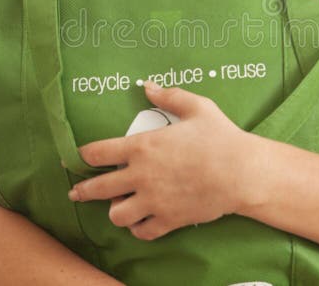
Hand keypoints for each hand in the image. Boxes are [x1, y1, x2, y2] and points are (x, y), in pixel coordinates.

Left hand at [69, 81, 253, 239]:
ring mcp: (154, 200)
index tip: (81, 156)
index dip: (84, 155)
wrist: (242, 172)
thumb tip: (148, 86)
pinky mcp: (169, 219)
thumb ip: (169, 96)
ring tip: (119, 205)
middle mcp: (141, 175)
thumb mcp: (197, 107)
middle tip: (76, 193)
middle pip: (98, 188)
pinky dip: (138, 228)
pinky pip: (142, 231)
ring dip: (115, 210)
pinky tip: (140, 221)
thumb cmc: (220, 137)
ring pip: (116, 215)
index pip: (97, 153)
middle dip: (83, 191)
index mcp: (143, 146)